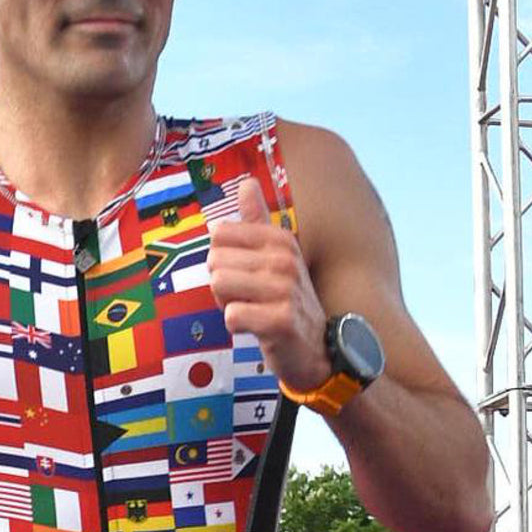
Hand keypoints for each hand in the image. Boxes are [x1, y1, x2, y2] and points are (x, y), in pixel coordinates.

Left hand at [208, 177, 330, 391]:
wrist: (316, 349)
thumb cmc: (286, 300)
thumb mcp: (276, 255)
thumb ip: (257, 220)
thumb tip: (246, 182)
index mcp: (279, 239)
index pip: (219, 235)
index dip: (222, 259)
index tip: (245, 273)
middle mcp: (284, 259)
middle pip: (214, 261)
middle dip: (221, 285)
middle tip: (248, 298)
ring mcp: (284, 289)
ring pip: (219, 285)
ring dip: (227, 304)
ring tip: (252, 311)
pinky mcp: (280, 320)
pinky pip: (231, 315)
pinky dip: (236, 325)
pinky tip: (256, 328)